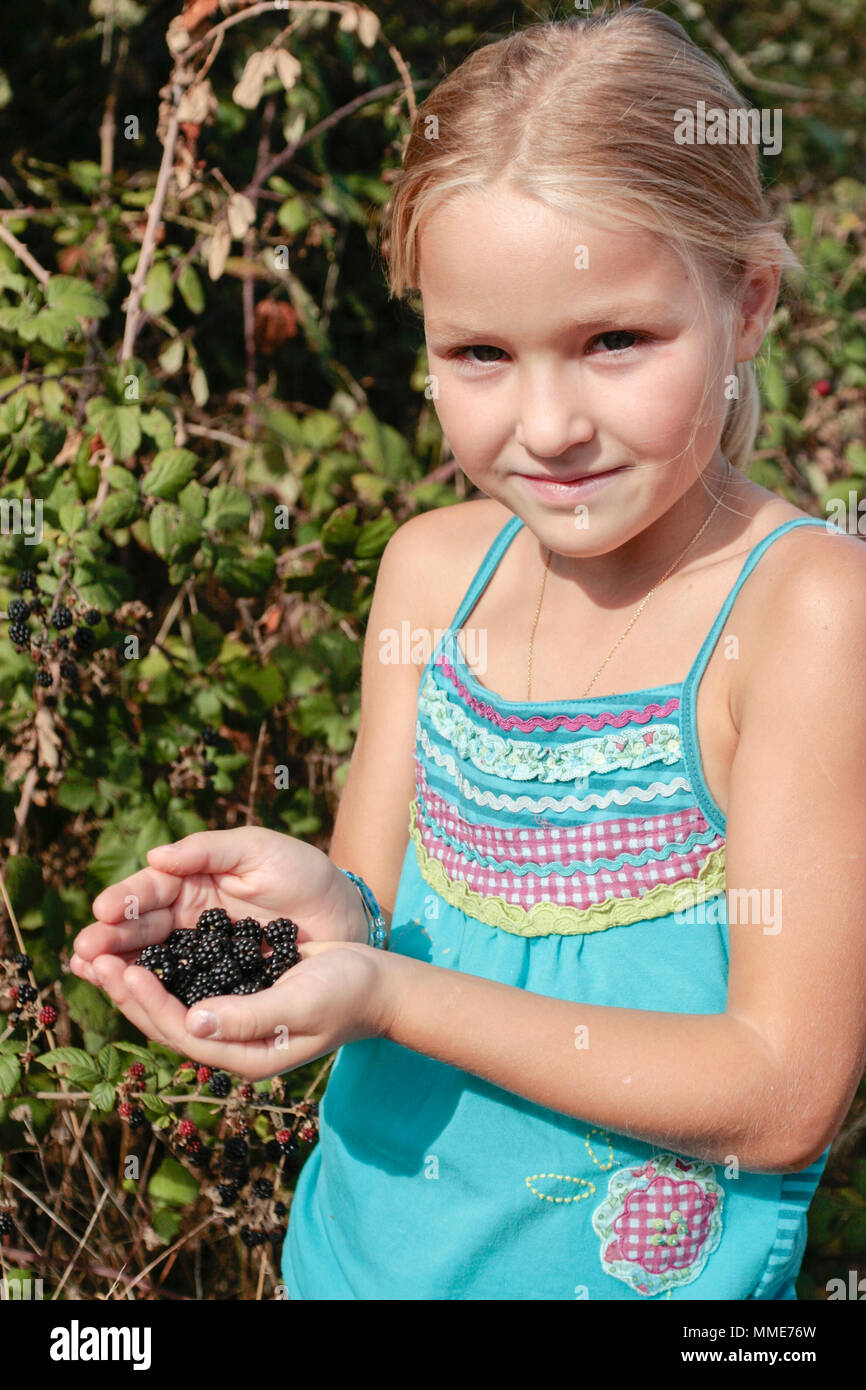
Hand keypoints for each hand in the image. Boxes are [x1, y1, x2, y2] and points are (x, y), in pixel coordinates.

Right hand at [71, 826, 366, 987]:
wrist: (346, 917)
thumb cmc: (306, 876)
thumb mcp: (260, 850)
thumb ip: (208, 851)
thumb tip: (155, 859)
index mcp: (194, 882)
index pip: (150, 891)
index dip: (125, 901)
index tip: (103, 911)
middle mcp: (189, 919)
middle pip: (140, 930)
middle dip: (109, 940)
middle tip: (85, 951)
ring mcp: (202, 954)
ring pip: (150, 962)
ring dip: (119, 969)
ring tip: (90, 972)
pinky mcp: (219, 985)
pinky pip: (180, 990)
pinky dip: (153, 994)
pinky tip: (129, 996)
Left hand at [84, 939, 390, 1080]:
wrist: (378, 984)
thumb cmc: (346, 993)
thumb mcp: (300, 1004)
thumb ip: (248, 1017)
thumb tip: (195, 1022)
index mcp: (243, 1055)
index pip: (180, 1031)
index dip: (147, 1002)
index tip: (123, 969)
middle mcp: (230, 1043)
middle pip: (163, 1021)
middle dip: (124, 990)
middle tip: (89, 957)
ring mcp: (231, 1020)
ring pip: (169, 1004)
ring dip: (133, 978)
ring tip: (98, 953)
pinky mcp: (235, 995)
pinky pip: (186, 985)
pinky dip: (159, 966)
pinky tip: (140, 947)